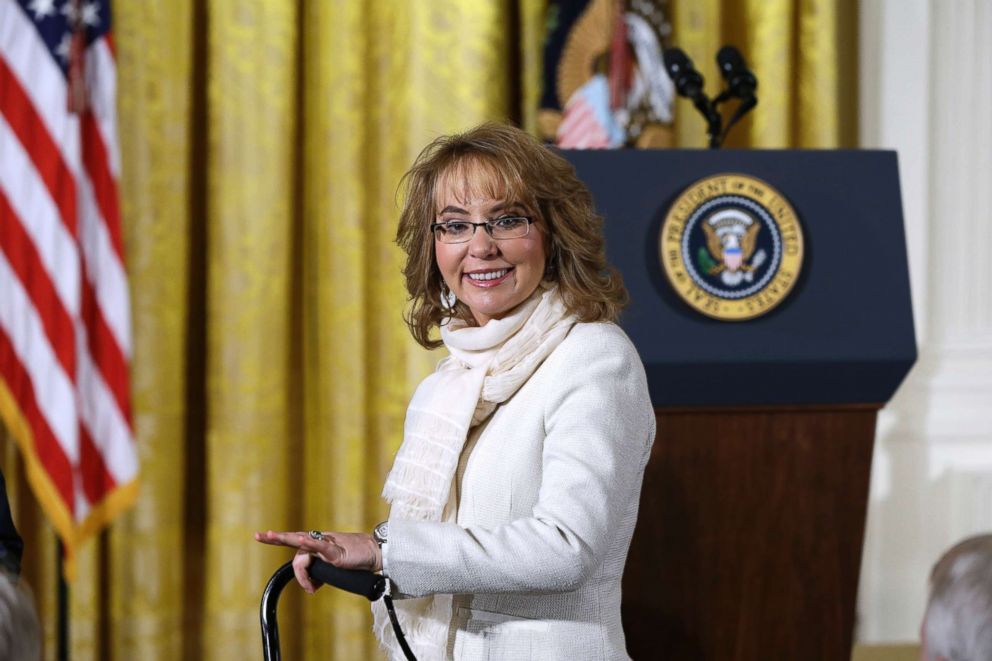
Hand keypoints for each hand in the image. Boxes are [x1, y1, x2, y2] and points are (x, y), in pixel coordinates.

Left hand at [254, 530, 381, 593]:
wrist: (375, 552)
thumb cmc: (357, 558)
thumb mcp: (334, 567)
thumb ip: (321, 572)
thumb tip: (313, 584)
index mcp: (318, 544)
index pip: (296, 543)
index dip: (280, 539)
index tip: (263, 536)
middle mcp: (320, 541)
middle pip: (294, 541)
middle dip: (276, 538)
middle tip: (260, 535)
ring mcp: (327, 544)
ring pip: (304, 549)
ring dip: (300, 568)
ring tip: (308, 584)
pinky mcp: (336, 550)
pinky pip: (320, 546)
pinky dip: (311, 544)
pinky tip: (301, 540)